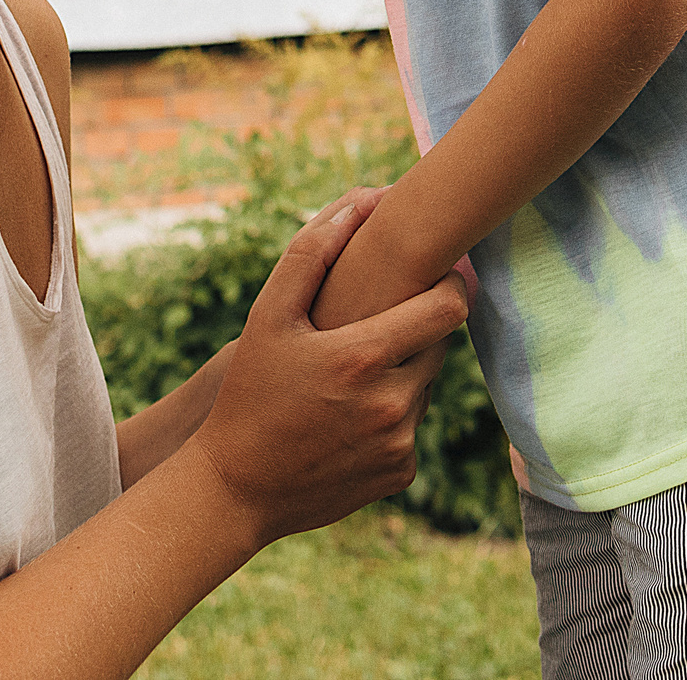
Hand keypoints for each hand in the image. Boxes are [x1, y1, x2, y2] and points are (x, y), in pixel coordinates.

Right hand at [183, 187, 469, 545]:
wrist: (236, 488)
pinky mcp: (401, 474)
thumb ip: (313, 251)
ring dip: (402, 373)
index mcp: (364, 357)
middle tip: (372, 327)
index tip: (434, 273)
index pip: (450, 306)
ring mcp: (401, 443)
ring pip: (426, 386)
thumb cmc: (250, 393)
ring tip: (349, 377)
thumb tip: (364, 199)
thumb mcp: (267, 317)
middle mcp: (394, 403)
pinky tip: (347, 418)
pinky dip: (391, 416)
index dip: (448, 283)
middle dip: (415, 330)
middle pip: (441, 345)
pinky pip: (413, 427)